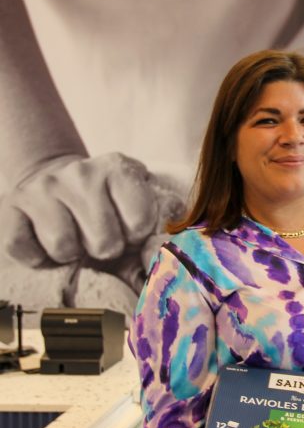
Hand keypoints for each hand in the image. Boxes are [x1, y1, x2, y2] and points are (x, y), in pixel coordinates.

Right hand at [0, 153, 182, 289]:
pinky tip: (46, 240)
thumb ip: (159, 229)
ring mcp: (42, 188)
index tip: (131, 230)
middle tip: (100, 237)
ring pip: (64, 247)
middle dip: (106, 248)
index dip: (137, 235)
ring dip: (72, 253)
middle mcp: (80, 172)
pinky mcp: (10, 207)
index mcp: (118, 169)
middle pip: (104, 242)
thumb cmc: (107, 206)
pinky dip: (39, 257)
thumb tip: (164, 256)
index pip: (141, 221)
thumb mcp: (138, 207)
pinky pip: (24, 250)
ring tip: (75, 238)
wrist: (55, 180)